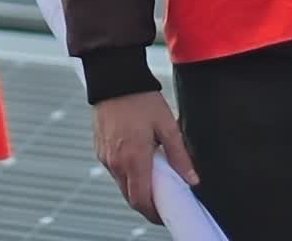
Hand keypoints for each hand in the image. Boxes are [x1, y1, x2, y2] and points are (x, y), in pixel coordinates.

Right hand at [94, 91, 198, 224]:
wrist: (114, 77)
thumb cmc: (140, 97)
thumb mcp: (166, 125)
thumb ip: (179, 155)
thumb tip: (191, 178)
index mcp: (134, 159)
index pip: (141, 201)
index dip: (154, 213)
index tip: (165, 214)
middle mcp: (116, 162)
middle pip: (130, 197)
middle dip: (146, 203)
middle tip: (162, 197)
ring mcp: (105, 156)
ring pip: (121, 184)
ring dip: (136, 186)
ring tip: (152, 173)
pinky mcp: (99, 148)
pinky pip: (113, 169)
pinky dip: (126, 172)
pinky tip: (138, 158)